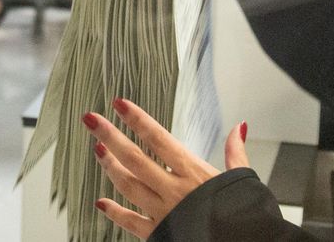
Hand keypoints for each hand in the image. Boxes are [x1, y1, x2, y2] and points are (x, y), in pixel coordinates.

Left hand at [84, 98, 249, 239]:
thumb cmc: (243, 216)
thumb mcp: (242, 179)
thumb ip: (236, 152)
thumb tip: (239, 128)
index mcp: (193, 173)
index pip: (159, 139)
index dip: (137, 119)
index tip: (119, 104)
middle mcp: (174, 190)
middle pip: (135, 159)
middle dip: (111, 137)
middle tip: (91, 120)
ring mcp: (164, 212)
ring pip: (129, 186)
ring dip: (111, 167)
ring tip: (97, 150)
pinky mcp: (160, 234)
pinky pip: (131, 222)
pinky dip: (115, 212)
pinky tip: (101, 203)